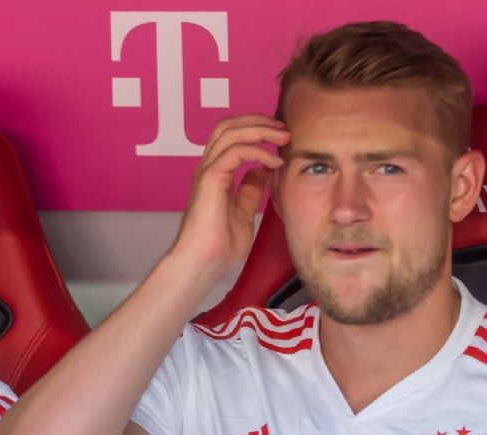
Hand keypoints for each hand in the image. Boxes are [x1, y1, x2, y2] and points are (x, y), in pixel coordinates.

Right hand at [172, 114, 289, 272]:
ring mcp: (207, 172)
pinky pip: (235, 152)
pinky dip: (257, 151)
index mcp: (214, 175)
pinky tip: (274, 161)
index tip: (280, 137)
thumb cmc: (219, 246)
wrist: (203, 262)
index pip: (230, 137)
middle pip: (227, 126)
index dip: (255, 130)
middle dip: (257, 121)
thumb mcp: (243, 213)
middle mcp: (208, 169)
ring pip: (230, 132)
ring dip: (260, 130)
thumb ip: (249, 191)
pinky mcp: (210, 179)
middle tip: (283, 128)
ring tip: (284, 137)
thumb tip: (261, 172)